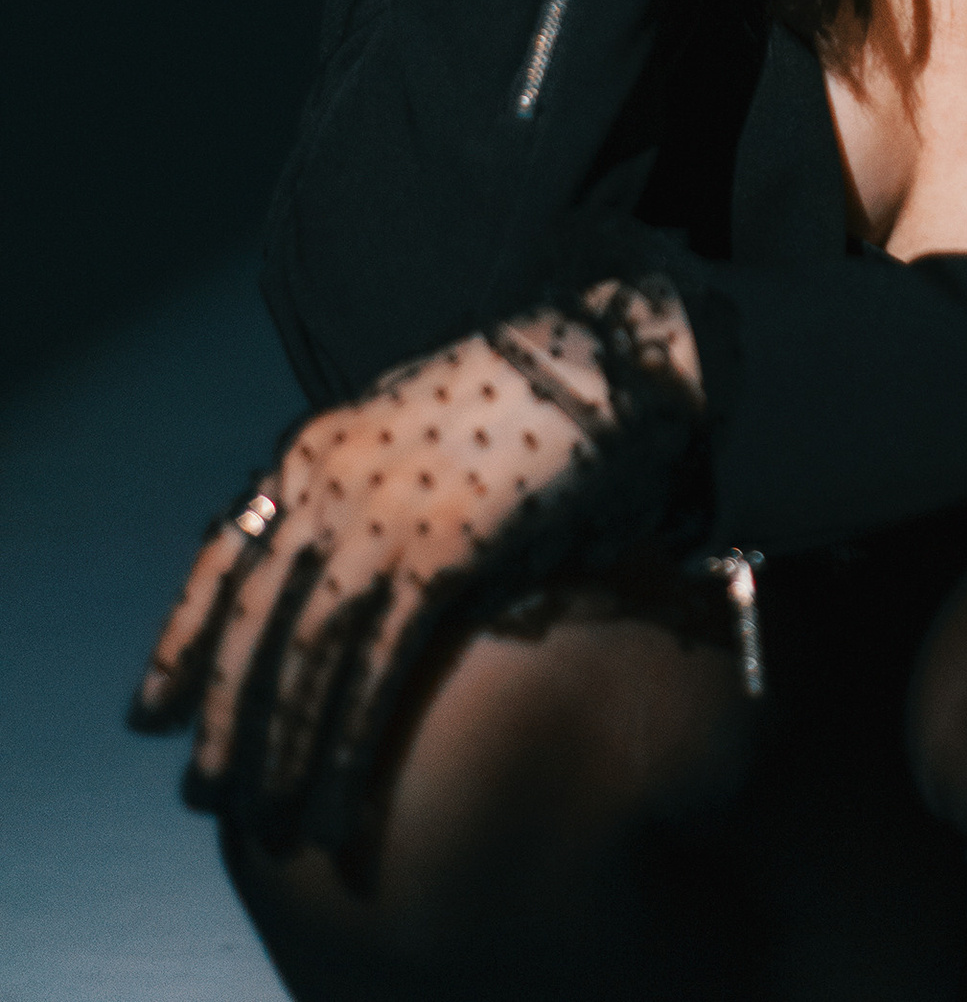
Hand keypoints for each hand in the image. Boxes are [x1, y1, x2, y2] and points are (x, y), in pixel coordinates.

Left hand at [130, 280, 705, 857]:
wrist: (603, 357)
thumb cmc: (522, 399)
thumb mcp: (416, 431)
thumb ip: (369, 497)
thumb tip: (348, 592)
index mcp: (316, 446)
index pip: (223, 554)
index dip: (182, 640)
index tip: (151, 716)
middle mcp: (331, 479)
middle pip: (253, 619)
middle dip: (225, 717)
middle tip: (207, 795)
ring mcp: (382, 513)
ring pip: (305, 653)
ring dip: (282, 748)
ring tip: (272, 821)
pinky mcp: (443, 548)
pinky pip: (377, 664)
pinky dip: (349, 740)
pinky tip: (339, 798)